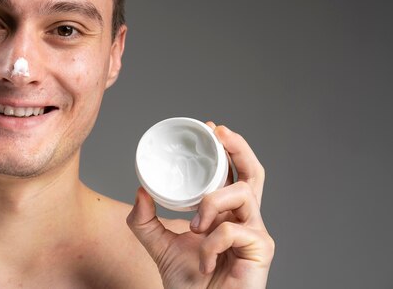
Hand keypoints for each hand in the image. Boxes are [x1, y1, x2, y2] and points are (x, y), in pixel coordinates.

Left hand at [127, 123, 274, 288]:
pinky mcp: (262, 250)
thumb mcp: (158, 245)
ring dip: (212, 202)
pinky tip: (204, 260)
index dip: (226, 148)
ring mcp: (256, 233)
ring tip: (195, 226)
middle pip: (254, 172)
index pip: (232, 173)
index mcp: (225, 214)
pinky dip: (211, 243)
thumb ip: (145, 220)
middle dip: (238, 146)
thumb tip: (140, 190)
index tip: (209, 129)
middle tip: (218, 132)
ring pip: (242, 193)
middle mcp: (245, 218)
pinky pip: (233, 230)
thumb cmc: (188, 283)